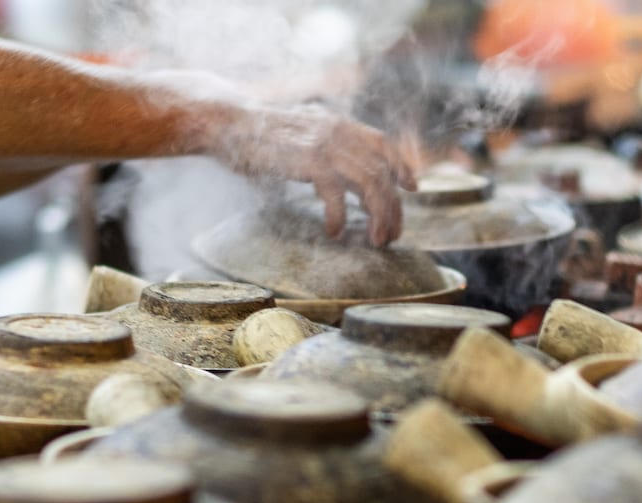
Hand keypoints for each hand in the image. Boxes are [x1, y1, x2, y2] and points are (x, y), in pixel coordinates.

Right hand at [209, 103, 417, 245]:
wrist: (229, 122)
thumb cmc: (263, 135)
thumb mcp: (304, 135)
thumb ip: (328, 148)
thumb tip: (347, 177)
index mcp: (340, 124)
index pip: (384, 144)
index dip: (402, 166)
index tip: (412, 188)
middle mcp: (339, 131)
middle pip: (382, 170)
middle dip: (393, 206)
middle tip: (392, 234)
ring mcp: (325, 144)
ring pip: (370, 183)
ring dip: (378, 216)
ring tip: (375, 240)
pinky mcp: (308, 160)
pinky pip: (336, 194)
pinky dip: (339, 217)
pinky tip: (334, 232)